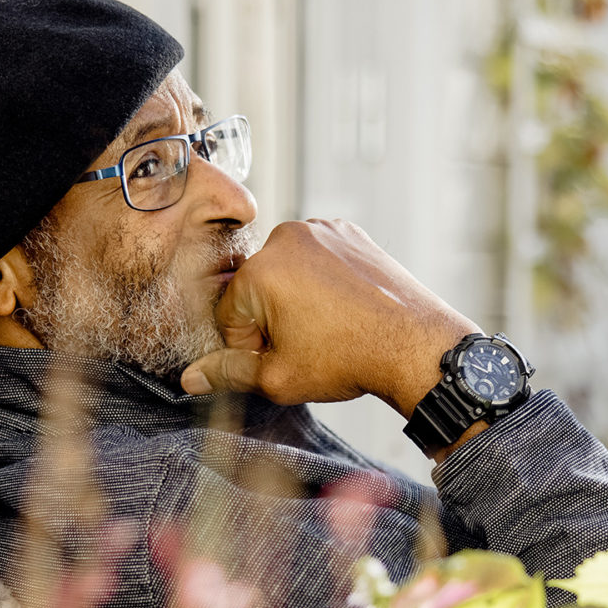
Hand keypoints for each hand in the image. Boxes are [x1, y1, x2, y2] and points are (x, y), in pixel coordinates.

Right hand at [180, 219, 478, 415]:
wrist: (416, 344)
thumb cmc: (350, 359)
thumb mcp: (278, 378)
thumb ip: (228, 373)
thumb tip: (191, 378)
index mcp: (260, 270)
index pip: (228, 315)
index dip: (249, 347)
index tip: (279, 359)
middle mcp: (287, 238)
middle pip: (256, 288)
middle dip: (271, 320)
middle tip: (307, 346)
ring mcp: (322, 229)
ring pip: (287, 272)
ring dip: (295, 299)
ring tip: (329, 329)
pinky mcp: (348, 232)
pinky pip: (318, 258)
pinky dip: (323, 282)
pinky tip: (343, 309)